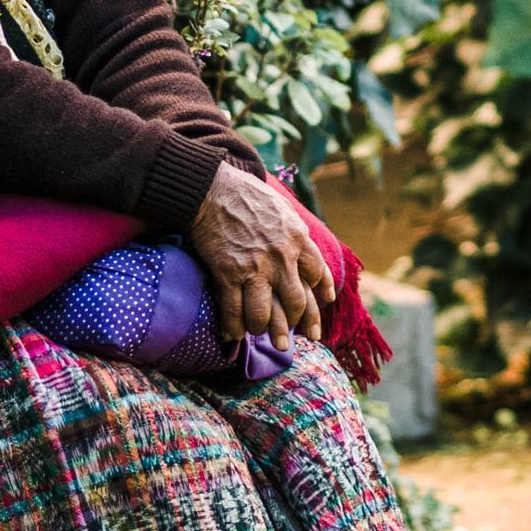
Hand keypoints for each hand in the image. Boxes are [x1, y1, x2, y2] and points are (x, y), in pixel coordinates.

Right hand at [187, 164, 333, 352]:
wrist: (211, 188)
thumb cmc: (245, 194)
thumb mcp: (282, 208)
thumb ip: (295, 230)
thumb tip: (303, 243)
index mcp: (297, 239)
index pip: (317, 276)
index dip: (318, 296)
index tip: (319, 307)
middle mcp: (281, 258)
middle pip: (295, 303)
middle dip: (293, 326)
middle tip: (289, 342)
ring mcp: (254, 268)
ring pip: (265, 314)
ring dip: (262, 330)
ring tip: (258, 335)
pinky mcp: (228, 273)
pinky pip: (233, 310)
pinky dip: (233, 326)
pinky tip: (232, 334)